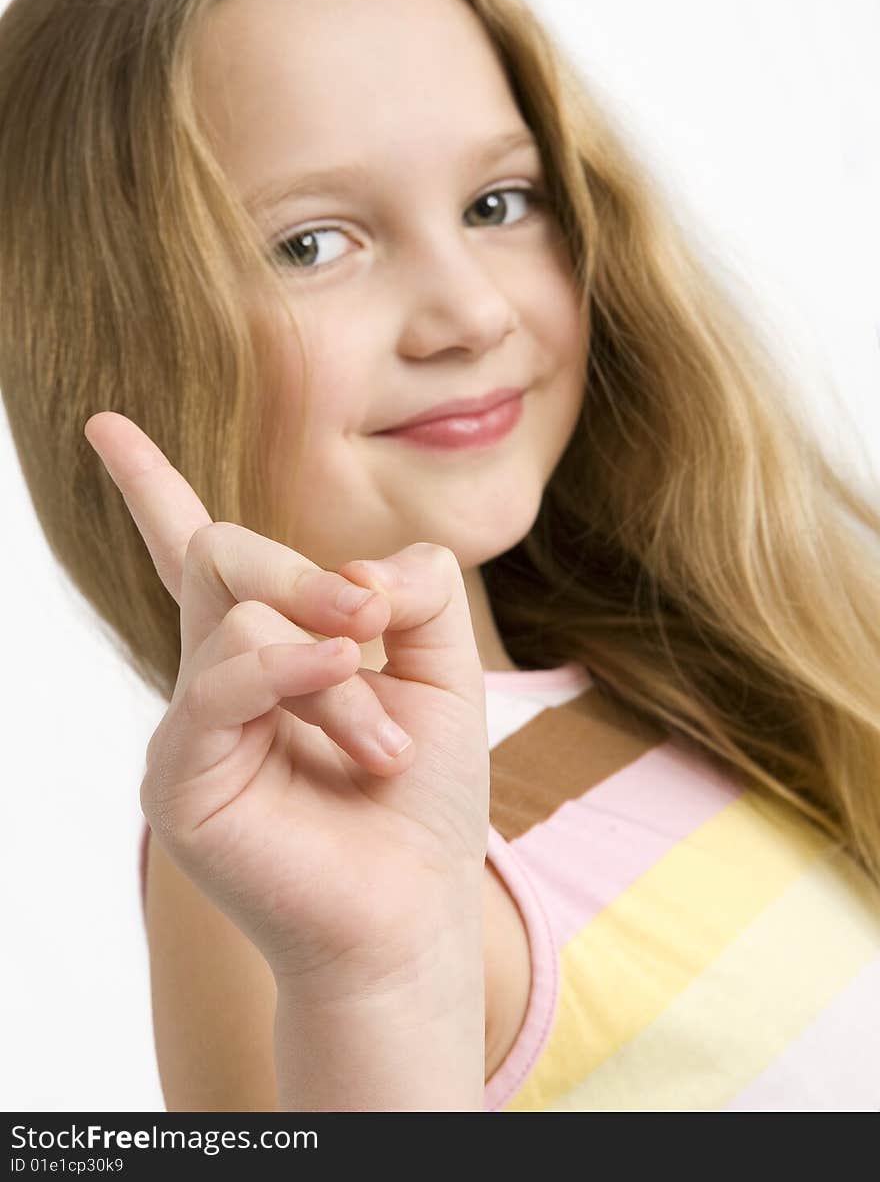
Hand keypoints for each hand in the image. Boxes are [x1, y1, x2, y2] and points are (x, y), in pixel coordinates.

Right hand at [83, 412, 488, 988]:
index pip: (194, 551)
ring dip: (341, 667)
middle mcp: (217, 676)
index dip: (150, 486)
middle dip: (315, 577)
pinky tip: (345, 682)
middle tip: (377, 630)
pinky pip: (222, 678)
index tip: (105, 425)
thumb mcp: (446, 669)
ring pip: (244, 615)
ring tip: (384, 744)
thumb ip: (416, 588)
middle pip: (223, 552)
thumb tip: (355, 572)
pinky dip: (294, 669)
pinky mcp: (178, 774)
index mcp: (269, 648)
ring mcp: (190, 723)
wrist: (412, 910)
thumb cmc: (422, 800)